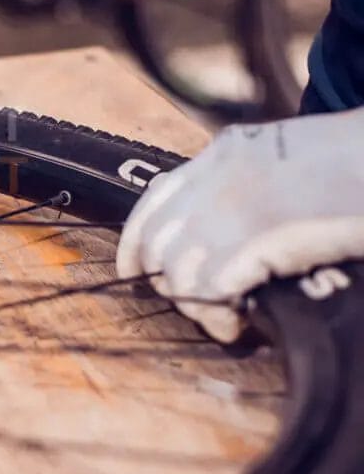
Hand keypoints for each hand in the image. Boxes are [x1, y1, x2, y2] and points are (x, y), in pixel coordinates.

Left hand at [116, 108, 363, 341]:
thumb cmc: (356, 160)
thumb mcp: (287, 157)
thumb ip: (244, 183)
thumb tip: (214, 233)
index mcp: (228, 153)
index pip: (155, 199)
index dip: (136, 243)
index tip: (133, 271)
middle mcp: (225, 175)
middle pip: (160, 242)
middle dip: (170, 282)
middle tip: (204, 303)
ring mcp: (247, 204)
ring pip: (179, 269)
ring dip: (196, 304)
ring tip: (225, 316)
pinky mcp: (275, 234)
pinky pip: (216, 284)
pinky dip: (220, 312)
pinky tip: (239, 321)